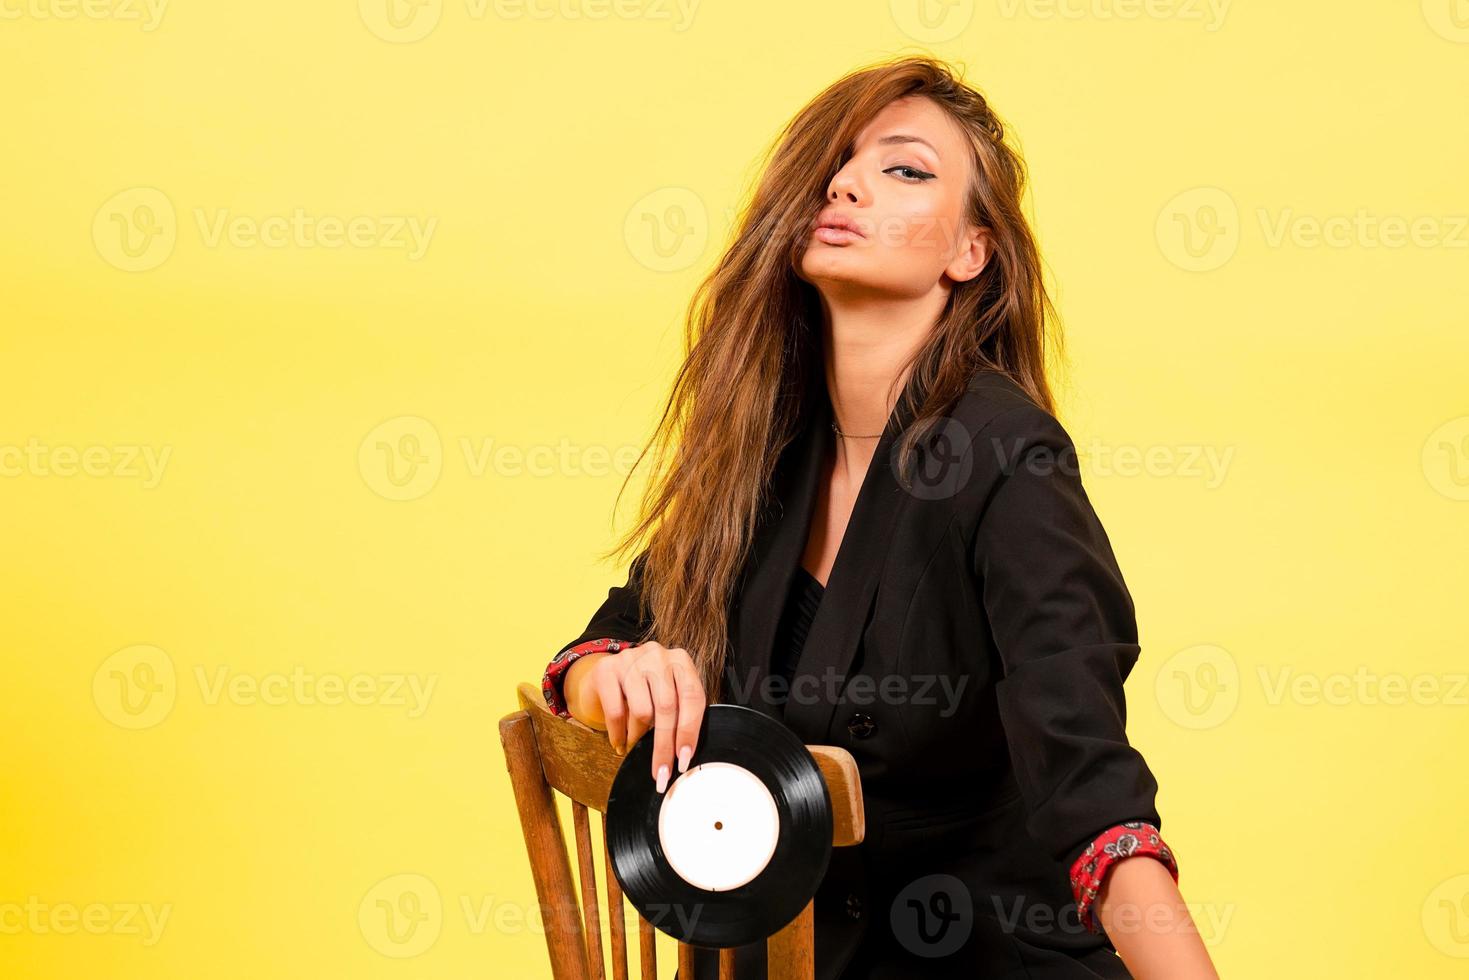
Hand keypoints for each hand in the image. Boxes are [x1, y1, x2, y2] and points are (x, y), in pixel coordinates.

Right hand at [584, 641, 705, 792]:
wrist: (607, 675)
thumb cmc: (645, 691)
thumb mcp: (667, 696)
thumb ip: (680, 715)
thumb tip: (684, 756)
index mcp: (681, 660)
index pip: (692, 697)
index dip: (690, 731)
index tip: (684, 760)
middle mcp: (657, 655)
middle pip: (668, 707)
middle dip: (665, 746)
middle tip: (662, 773)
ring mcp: (630, 659)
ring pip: (642, 711)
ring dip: (639, 737)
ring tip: (635, 745)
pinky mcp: (606, 669)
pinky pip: (616, 712)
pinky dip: (618, 734)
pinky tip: (619, 743)